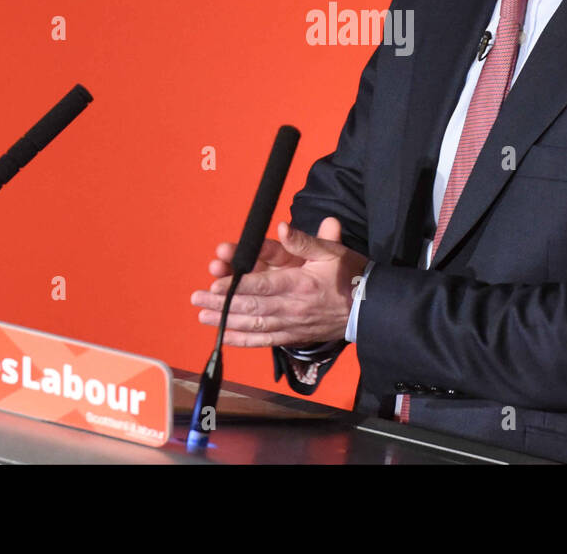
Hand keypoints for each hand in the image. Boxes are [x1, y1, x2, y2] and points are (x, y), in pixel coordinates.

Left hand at [189, 217, 367, 346]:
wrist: (370, 308)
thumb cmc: (350, 274)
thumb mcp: (332, 251)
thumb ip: (304, 240)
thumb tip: (282, 227)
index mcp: (300, 283)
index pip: (262, 284)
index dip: (236, 285)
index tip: (214, 284)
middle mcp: (293, 307)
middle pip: (251, 306)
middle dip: (221, 303)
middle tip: (196, 299)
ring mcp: (292, 324)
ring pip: (254, 324)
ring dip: (226, 321)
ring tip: (202, 317)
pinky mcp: (294, 336)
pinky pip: (265, 340)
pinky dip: (244, 340)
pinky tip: (226, 337)